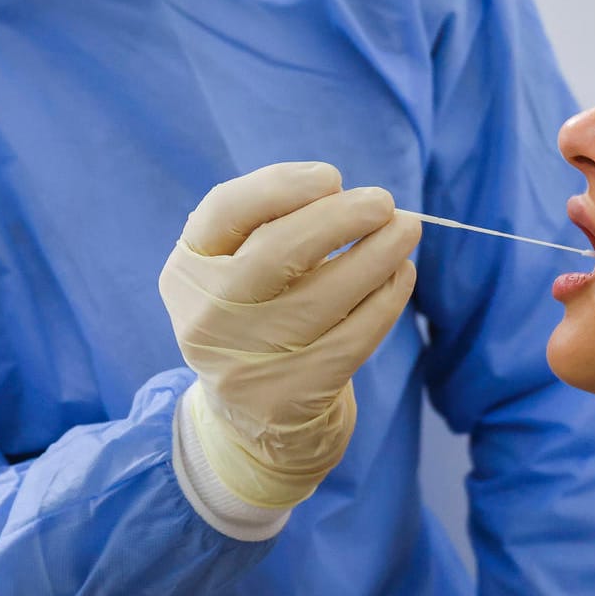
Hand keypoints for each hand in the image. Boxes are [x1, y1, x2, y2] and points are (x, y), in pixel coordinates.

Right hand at [159, 162, 420, 508]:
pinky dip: (386, 299)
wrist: (251, 418)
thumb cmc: (257, 317)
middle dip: (339, 219)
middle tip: (383, 201)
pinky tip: (402, 274)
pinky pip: (353, 338)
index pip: (225, 212)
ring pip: (324, 296)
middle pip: (276, 253)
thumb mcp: (238, 271)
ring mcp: (247, 361)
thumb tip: (344, 196)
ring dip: (377, 254)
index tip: (332, 177)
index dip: (281, 186)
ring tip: (407, 229)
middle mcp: (207, 317)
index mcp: (188, 271)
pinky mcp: (290, 396)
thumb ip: (273, 227)